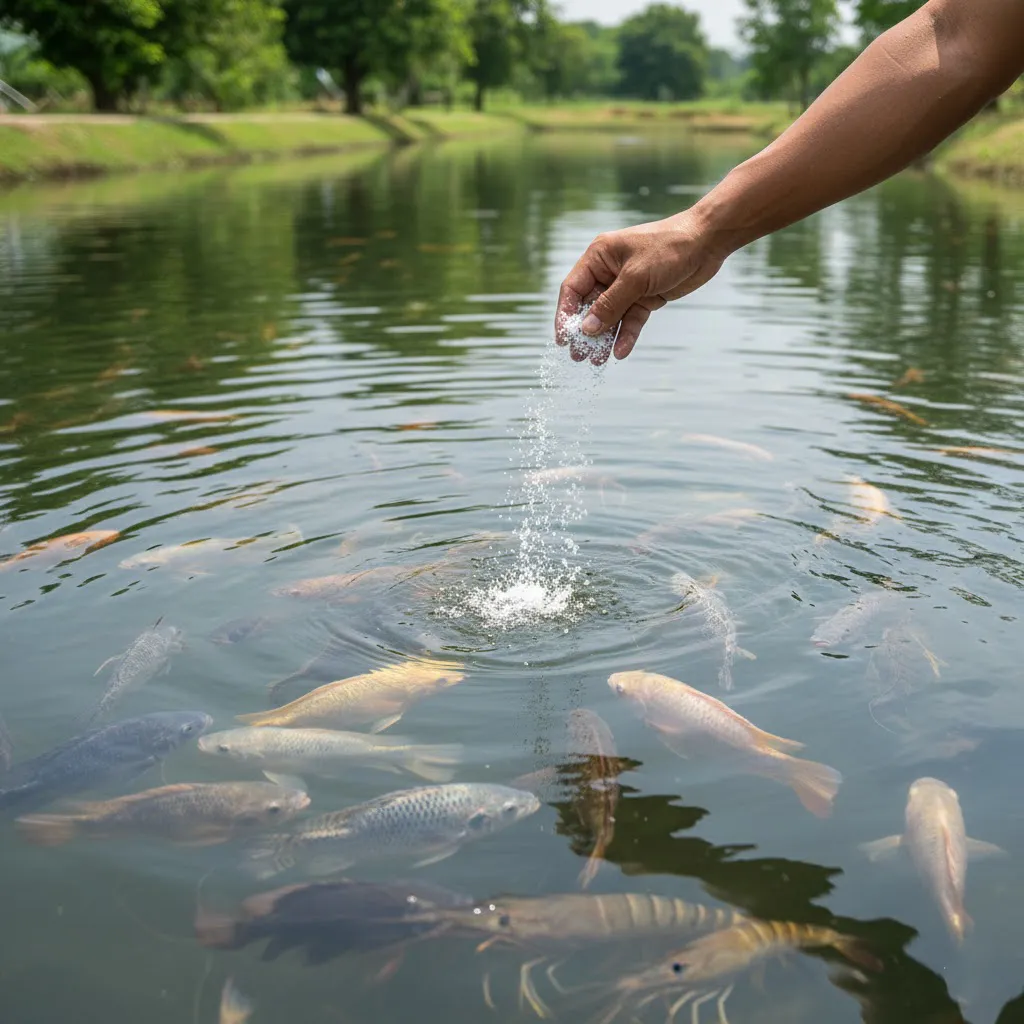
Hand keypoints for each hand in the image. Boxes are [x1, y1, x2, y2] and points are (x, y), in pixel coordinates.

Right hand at [555, 208, 726, 364]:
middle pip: (590, 306)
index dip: (565, 314)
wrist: (707, 242)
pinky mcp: (645, 297)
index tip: (563, 339)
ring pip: (610, 317)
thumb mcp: (636, 278)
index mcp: (599, 257)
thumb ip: (610, 305)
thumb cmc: (668, 248)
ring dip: (604, 338)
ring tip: (597, 360)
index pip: (573, 289)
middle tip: (579, 356)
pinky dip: (626, 335)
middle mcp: (609, 271)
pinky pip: (630, 320)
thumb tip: (586, 329)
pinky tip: (621, 351)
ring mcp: (628, 285)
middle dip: (585, 331)